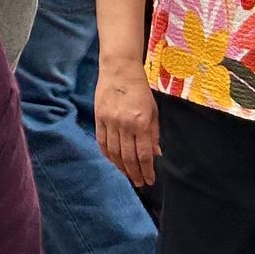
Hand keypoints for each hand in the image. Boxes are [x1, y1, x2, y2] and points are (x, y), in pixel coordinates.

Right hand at [97, 65, 160, 188]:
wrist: (119, 70)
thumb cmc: (140, 90)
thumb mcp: (153, 111)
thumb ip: (154, 134)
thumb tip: (156, 154)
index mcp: (141, 123)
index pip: (144, 154)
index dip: (147, 170)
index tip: (149, 180)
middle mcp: (124, 125)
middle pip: (128, 156)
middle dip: (134, 173)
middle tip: (139, 183)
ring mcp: (110, 122)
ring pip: (114, 152)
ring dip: (121, 167)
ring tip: (127, 175)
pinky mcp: (99, 118)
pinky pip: (102, 141)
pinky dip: (107, 154)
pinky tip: (113, 161)